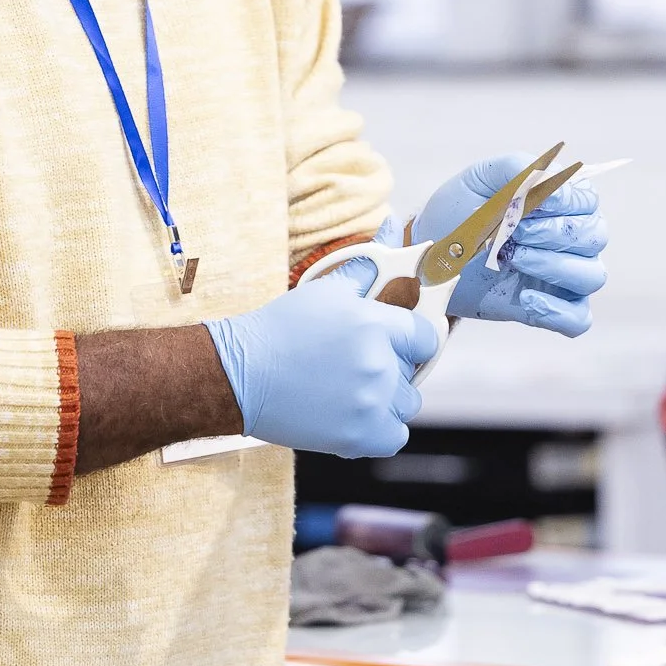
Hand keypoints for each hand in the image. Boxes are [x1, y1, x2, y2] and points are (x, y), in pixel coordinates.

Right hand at [203, 261, 439, 458]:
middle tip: (354, 364)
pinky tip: (354, 414)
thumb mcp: (324, 290)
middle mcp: (378, 363)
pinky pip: (395, 436)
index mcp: (374, 324)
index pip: (425, 336)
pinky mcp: (360, 436)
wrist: (240, 375)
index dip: (411, 340)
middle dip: (392, 367)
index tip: (396, 344)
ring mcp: (371, 403)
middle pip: (414, 372)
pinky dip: (380, 429)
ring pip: (406, 404)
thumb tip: (394, 229)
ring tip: (350, 388)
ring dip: (387, 399)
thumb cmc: (280, 330)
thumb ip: (367, 266)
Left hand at [413, 154, 607, 336]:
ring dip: (553, 266)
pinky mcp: (549, 306)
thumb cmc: (459, 212)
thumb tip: (541, 174)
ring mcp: (561, 276)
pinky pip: (577, 318)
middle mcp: (568, 240)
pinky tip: (527, 298)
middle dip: (553, 232)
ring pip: (591, 275)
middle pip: (593, 236)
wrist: (431, 254)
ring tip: (512, 257)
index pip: (587, 200)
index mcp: (559, 204)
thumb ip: (512, 168)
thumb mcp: (479, 180)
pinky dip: (558, 311)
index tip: (534, 202)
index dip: (566, 200)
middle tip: (513, 231)